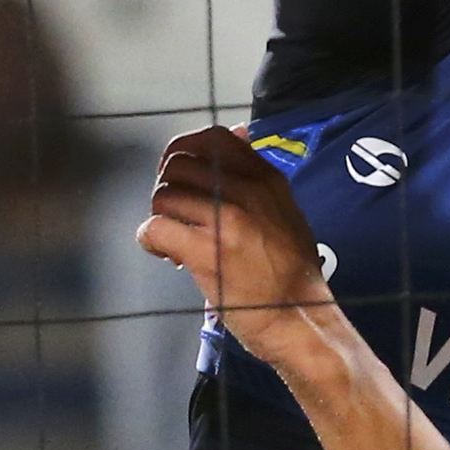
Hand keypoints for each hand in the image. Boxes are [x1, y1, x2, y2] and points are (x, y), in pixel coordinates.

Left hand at [139, 126, 339, 370]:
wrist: (298, 316)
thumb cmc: (292, 269)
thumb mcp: (285, 208)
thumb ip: (256, 174)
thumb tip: (237, 132)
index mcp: (265, 178)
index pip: (213, 138)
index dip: (186, 150)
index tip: (181, 173)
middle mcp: (244, 191)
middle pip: (179, 164)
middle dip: (169, 186)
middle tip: (176, 212)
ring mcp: (224, 220)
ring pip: (163, 195)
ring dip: (162, 216)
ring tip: (176, 239)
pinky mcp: (204, 252)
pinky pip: (154, 228)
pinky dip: (151, 240)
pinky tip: (167, 254)